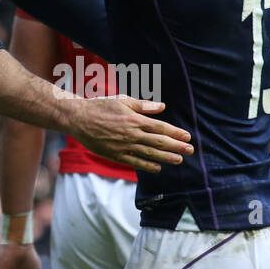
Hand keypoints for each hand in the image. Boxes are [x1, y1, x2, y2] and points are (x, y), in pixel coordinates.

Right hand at [71, 96, 192, 173]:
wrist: (78, 118)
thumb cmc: (101, 106)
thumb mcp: (123, 100)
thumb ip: (144, 105)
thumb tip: (163, 107)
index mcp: (135, 119)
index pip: (161, 127)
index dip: (176, 133)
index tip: (188, 137)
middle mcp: (132, 133)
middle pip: (159, 142)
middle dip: (176, 146)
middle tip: (190, 150)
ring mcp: (124, 145)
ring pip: (149, 153)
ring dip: (166, 157)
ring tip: (179, 160)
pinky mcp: (115, 154)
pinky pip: (134, 162)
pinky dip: (147, 165)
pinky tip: (158, 168)